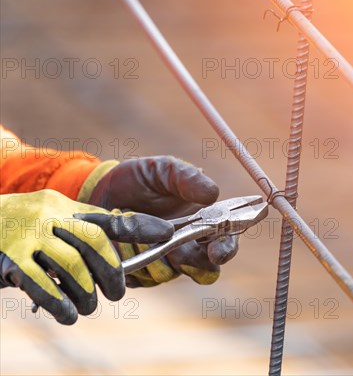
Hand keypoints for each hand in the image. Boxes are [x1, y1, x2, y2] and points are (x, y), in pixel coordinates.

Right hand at [0, 190, 172, 324]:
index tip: (166, 234)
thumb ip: (95, 227)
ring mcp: (27, 237)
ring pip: (70, 265)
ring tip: (89, 305)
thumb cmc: (27, 230)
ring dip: (86, 291)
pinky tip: (68, 314)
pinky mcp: (8, 260)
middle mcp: (48, 216)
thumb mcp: (59, 220)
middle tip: (116, 292)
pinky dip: (58, 303)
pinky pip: (39, 283)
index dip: (139, 227)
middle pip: (92, 242)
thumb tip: (142, 235)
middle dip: (111, 271)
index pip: (107, 219)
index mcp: (65, 208)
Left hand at [86, 156, 238, 286]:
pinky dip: (132, 259)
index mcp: (206, 224)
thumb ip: (189, 179)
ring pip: (168, 274)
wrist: (101, 190)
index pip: (226, 243)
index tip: (216, 252)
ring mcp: (165, 264)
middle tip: (176, 249)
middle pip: (205, 271)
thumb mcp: (165, 170)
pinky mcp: (140, 275)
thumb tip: (213, 195)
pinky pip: (140, 278)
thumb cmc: (141, 178)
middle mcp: (190, 248)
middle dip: (191, 261)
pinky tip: (122, 240)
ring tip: (137, 231)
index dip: (225, 250)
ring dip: (153, 255)